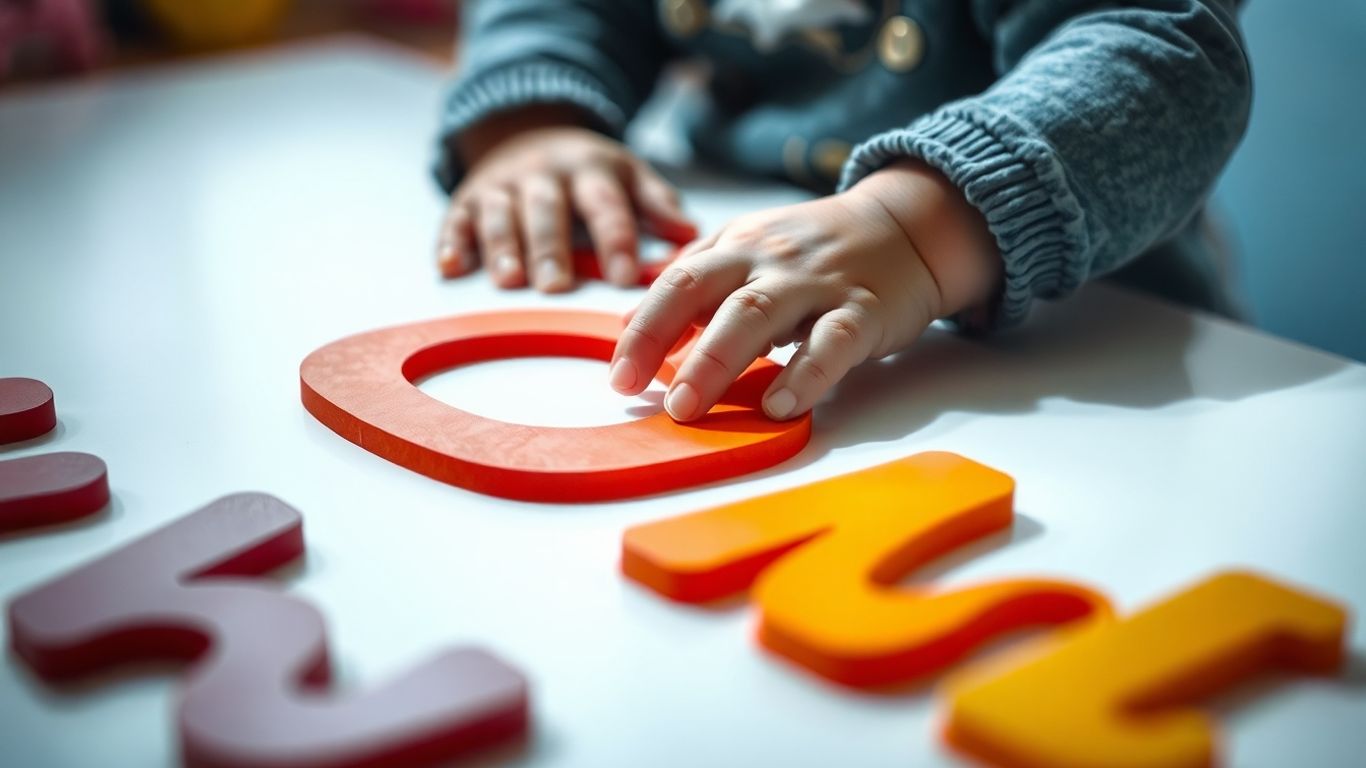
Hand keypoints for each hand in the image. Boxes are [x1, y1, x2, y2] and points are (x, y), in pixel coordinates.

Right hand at [436, 107, 697, 290]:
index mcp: (590, 170)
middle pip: (548, 211)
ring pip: (500, 215)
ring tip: (510, 281)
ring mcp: (500, 185)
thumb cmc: (587, 171)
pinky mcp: (466, 199)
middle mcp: (543, 175)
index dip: (616, 240)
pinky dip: (452, 242)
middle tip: (557, 287)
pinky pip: (456, 220)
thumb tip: (692, 235)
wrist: (526, 128)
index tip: (625, 277)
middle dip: (551, 248)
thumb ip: (657, 204)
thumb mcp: (627, 174)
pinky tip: (450, 267)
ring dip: (503, 247)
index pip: (605, 205)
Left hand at [608, 161, 1000, 420]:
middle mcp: (769, 260)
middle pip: (706, 293)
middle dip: (665, 342)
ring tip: (689, 406)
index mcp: (737, 246)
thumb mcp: (750, 247)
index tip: (618, 377)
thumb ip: (696, 280)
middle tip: (641, 393)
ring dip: (717, 360)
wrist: (907, 227)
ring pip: (758, 314)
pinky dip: (805, 374)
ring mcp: (816, 284)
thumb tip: (632, 321)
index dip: (642, 329)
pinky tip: (780, 405)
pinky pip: (833, 342)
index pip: (677, 282)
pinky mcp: (864, 310)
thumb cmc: (817, 250)